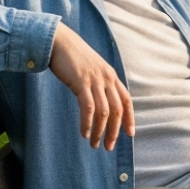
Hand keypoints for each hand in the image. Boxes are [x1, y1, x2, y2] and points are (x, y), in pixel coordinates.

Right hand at [49, 23, 134, 150]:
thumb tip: (100, 103)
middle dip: (114, 131)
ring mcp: (95, 80)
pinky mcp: (81, 81)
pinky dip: (88, 122)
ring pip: (104, 111)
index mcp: (111, 76)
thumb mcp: (91, 71)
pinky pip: (88, 107)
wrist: (59, 41)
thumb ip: (98, 84)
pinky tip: (84, 132)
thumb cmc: (73, 58)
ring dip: (100, 131)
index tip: (129, 134)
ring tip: (94, 144)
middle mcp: (107, 78)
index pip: (127, 100)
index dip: (129, 118)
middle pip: (117, 109)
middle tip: (108, 146)